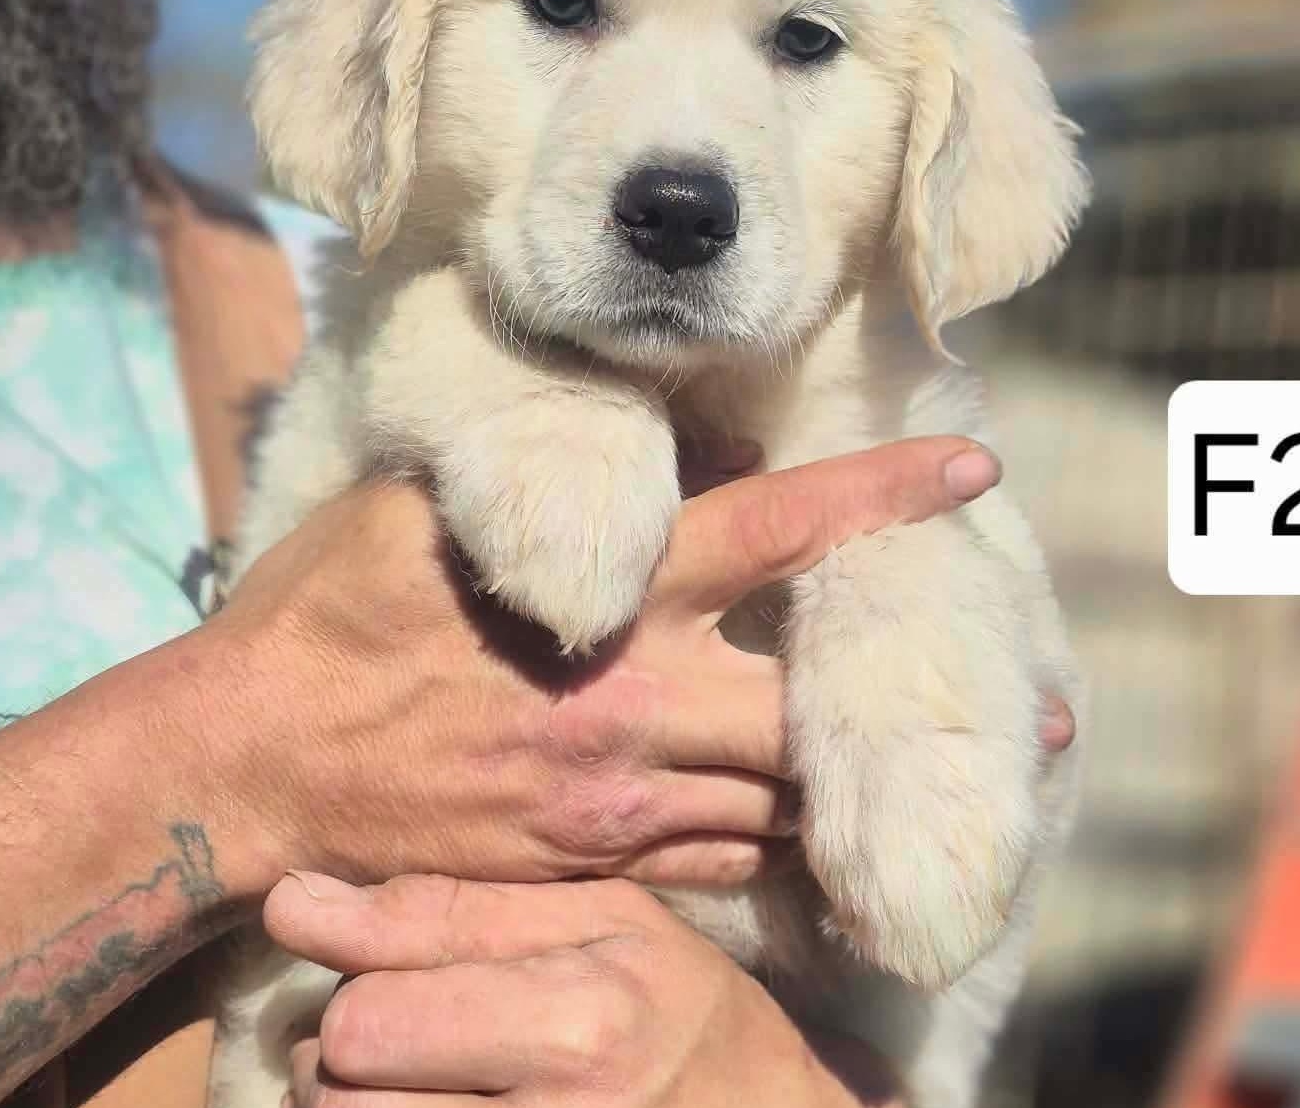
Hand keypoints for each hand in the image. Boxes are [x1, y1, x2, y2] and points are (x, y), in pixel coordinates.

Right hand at [183, 437, 1013, 897]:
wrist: (255, 765)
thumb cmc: (330, 613)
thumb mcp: (424, 505)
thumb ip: (543, 478)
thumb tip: (630, 433)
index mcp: (609, 595)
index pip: (776, 527)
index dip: (883, 492)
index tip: (973, 463)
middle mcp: (635, 700)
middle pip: (819, 697)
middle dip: (931, 703)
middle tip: (1044, 713)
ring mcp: (620, 797)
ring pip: (786, 796)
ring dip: (882, 791)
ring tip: (983, 797)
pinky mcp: (594, 864)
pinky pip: (722, 866)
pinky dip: (792, 856)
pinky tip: (847, 858)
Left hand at [267, 872, 906, 1106]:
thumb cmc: (686, 1008)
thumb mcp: (601, 920)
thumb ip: (450, 908)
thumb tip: (290, 900)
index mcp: (577, 1022)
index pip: (367, 1015)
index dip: (363, 988)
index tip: (395, 980)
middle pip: (342, 1096)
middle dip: (356, 1057)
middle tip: (411, 1039)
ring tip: (420, 1085)